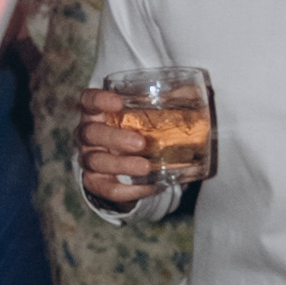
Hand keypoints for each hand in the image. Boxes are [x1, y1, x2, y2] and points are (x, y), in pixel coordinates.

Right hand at [76, 86, 164, 210]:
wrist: (128, 165)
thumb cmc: (138, 131)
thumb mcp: (149, 115)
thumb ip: (167, 103)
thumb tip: (197, 94)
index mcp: (97, 112)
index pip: (88, 100)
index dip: (98, 99)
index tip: (119, 102)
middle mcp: (88, 134)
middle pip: (89, 133)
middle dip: (113, 138)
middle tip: (140, 143)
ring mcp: (89, 159)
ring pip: (95, 162)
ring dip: (121, 165)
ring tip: (145, 167)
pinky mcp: (95, 183)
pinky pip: (106, 189)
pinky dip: (127, 190)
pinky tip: (149, 186)